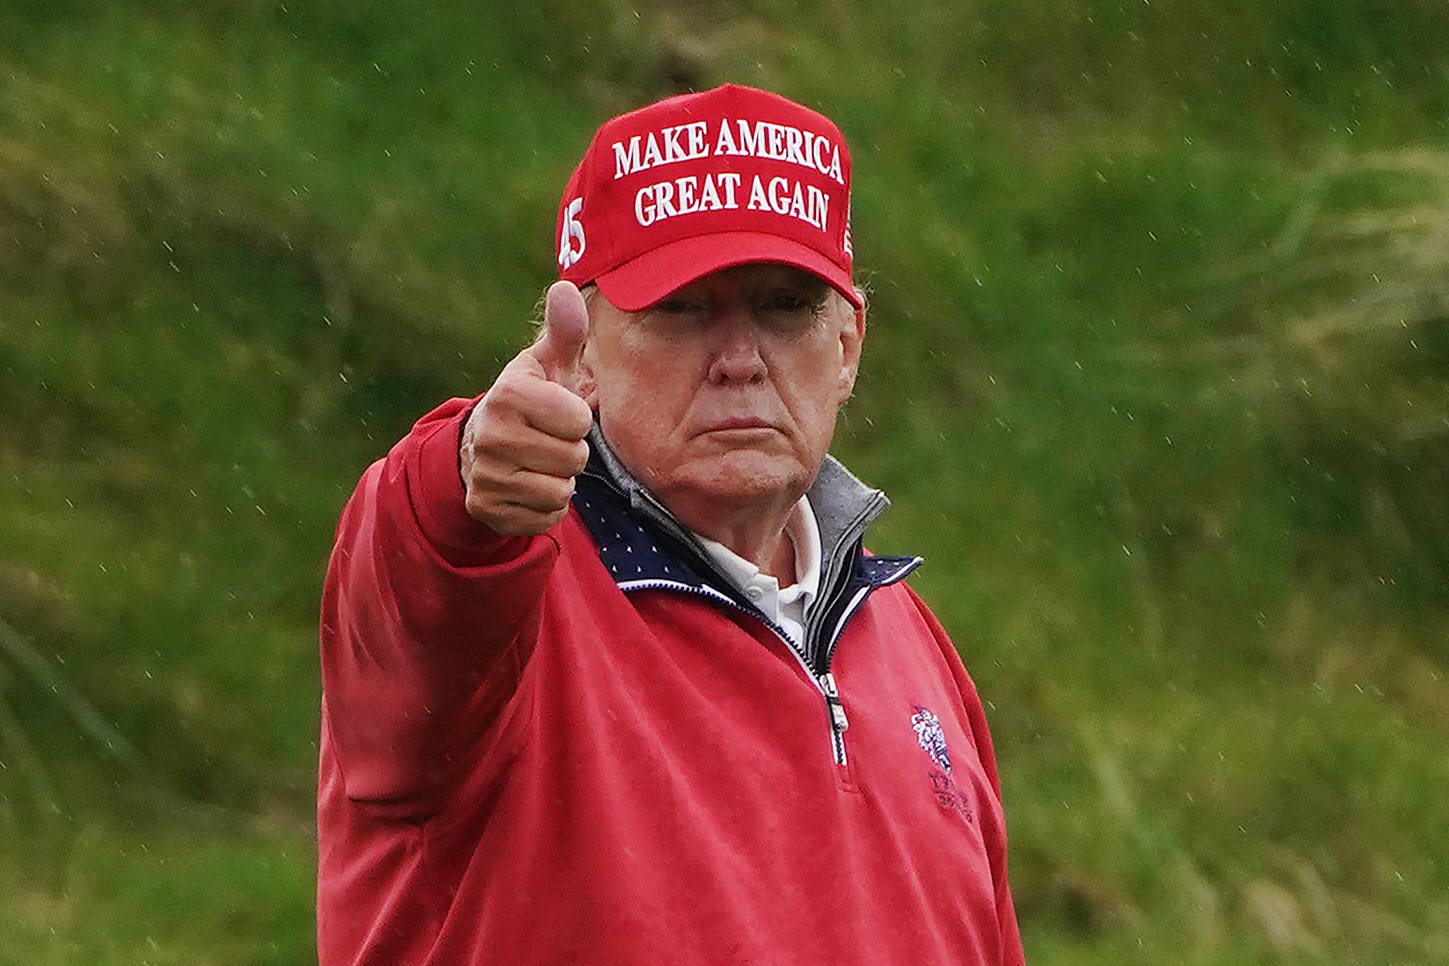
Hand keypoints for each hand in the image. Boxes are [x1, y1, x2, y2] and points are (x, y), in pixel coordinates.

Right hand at [460, 281, 593, 534]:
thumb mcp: (548, 365)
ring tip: (538, 462)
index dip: (576, 417)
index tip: (555, 411)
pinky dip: (546, 507)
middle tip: (546, 440)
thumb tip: (566, 287)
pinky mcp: (488, 510)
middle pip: (574, 459)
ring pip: (560, 492)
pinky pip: (545, 518)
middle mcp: (491, 436)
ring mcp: (486, 476)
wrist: (482, 446)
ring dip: (560, 480)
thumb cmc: (530, 399)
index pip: (579, 420)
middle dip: (570, 451)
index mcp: (508, 394)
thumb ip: (564, 331)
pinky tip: (528, 486)